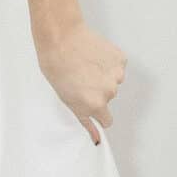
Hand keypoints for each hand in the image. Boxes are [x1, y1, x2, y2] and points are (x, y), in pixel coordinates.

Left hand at [36, 19, 126, 143]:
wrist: (61, 37)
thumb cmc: (56, 66)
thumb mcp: (66, 98)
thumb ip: (84, 117)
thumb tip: (97, 138)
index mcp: (94, 105)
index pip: (107, 121)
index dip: (98, 113)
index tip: (94, 106)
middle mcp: (109, 93)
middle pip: (108, 98)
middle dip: (97, 90)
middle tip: (80, 77)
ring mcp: (116, 76)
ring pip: (113, 81)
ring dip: (103, 75)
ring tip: (85, 64)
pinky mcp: (120, 60)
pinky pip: (116, 66)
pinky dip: (108, 62)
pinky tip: (93, 55)